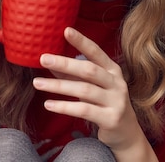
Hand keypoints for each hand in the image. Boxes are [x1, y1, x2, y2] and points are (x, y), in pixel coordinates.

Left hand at [33, 28, 152, 157]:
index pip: (96, 52)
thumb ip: (74, 75)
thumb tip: (50, 63)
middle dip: (65, 63)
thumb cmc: (106, 104)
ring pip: (84, 90)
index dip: (81, 41)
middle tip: (43, 59)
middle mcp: (117, 83)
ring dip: (58, 87)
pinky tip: (48, 104)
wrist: (126, 133)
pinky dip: (65, 107)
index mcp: (112, 70)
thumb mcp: (93, 87)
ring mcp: (116, 101)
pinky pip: (84, 110)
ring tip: (37, 83)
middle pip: (89, 70)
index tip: (65, 30)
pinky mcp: (111, 118)